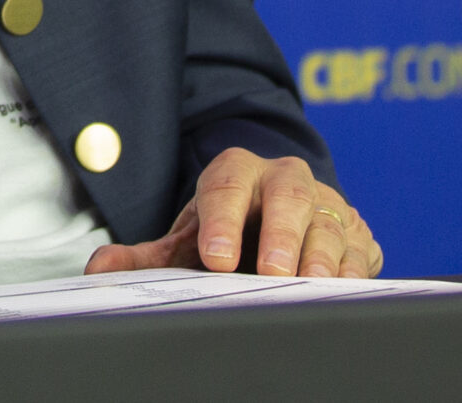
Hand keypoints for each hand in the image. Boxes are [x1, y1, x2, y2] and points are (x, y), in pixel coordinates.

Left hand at [84, 147, 380, 279]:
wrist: (276, 222)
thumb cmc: (227, 232)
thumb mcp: (187, 240)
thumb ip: (146, 256)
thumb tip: (101, 267)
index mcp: (237, 173)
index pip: (226, 187)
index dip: (221, 220)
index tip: (214, 258)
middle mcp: (284, 181)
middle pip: (287, 194)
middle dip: (282, 232)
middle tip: (273, 271)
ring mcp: (324, 206)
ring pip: (328, 222)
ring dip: (320, 255)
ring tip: (309, 283)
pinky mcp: (356, 235)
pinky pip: (360, 250)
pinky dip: (353, 269)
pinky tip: (342, 288)